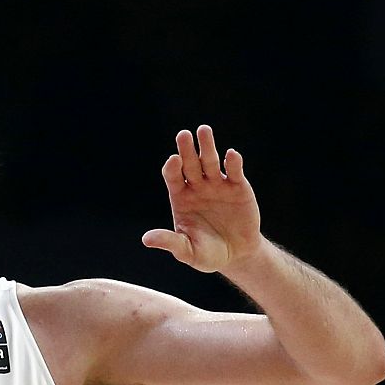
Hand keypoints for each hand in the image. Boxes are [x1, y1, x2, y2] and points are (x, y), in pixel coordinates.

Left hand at [141, 125, 263, 272]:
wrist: (237, 254)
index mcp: (181, 198)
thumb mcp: (187, 251)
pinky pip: (235, 172)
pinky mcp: (238, 187)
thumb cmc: (207, 253)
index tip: (173, 160)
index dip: (172, 168)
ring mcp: (217, 184)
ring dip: (207, 147)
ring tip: (203, 130)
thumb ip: (170, 243)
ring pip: (210, 162)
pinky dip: (234, 163)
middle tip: (183, 134)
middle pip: (189, 164)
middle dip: (186, 150)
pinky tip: (231, 154)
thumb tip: (146, 239)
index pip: (173, 177)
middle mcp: (197, 187)